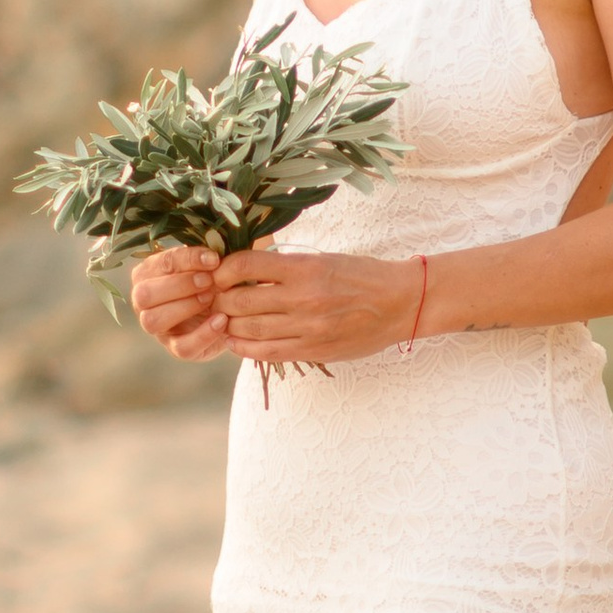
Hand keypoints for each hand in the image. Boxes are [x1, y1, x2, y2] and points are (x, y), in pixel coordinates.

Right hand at [127, 242, 232, 360]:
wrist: (228, 309)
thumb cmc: (212, 278)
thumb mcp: (207, 264)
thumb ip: (205, 256)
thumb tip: (214, 252)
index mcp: (147, 274)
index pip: (160, 264)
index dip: (187, 260)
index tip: (214, 258)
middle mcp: (143, 302)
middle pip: (145, 294)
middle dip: (180, 285)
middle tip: (209, 281)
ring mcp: (157, 328)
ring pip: (153, 321)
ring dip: (185, 307)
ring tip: (212, 298)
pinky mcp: (175, 348)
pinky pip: (182, 347)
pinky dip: (203, 334)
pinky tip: (222, 321)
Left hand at [210, 239, 421, 366]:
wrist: (399, 303)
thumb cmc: (361, 276)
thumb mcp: (324, 259)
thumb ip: (286, 268)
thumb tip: (244, 271)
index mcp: (306, 268)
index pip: (247, 265)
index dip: (224, 269)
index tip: (219, 271)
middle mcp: (304, 298)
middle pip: (241, 300)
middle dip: (220, 298)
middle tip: (214, 297)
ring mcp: (308, 328)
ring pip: (249, 328)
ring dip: (228, 324)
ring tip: (222, 318)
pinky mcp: (312, 350)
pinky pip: (267, 352)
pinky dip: (244, 347)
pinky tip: (235, 341)